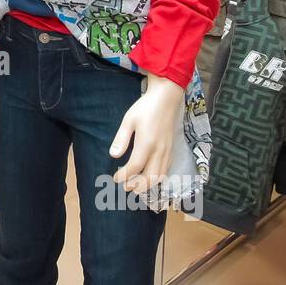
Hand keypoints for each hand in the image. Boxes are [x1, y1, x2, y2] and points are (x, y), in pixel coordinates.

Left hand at [111, 72, 182, 194]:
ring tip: (136, 186)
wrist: (167, 98)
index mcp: (147, 143)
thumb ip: (121, 139)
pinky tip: (148, 176)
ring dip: (148, 185)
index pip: (135, 167)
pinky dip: (158, 177)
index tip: (115, 178)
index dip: (124, 176)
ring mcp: (168, 150)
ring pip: (161, 176)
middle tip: (125, 186)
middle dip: (137, 186)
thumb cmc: (145, 107)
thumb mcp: (129, 120)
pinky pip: (166, 169)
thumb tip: (113, 155)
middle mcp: (159, 150)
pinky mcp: (172, 149)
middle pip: (150, 177)